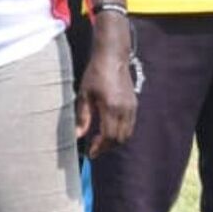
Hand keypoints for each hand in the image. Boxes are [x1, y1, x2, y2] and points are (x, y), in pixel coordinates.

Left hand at [75, 14, 136, 157]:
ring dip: (115, 141)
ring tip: (102, 141)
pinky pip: (130, 126)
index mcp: (110, 107)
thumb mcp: (84, 94)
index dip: (100, 147)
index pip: (108, 136)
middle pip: (119, 139)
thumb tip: (77, 135)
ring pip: (127, 134)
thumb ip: (82, 116)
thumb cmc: (95, 74)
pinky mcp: (134, 106)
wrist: (113, 58)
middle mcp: (124, 110)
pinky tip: (110, 130)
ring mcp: (131, 108)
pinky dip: (121, 133)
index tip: (91, 153)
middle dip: (108, 147)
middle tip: (95, 149)